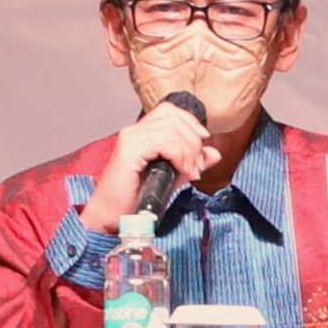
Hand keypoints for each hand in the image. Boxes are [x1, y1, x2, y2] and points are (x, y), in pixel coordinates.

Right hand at [81, 101, 221, 233]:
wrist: (112, 216)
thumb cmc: (136, 198)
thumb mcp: (172, 176)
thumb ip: (192, 162)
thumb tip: (215, 153)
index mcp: (141, 132)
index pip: (170, 110)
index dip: (190, 122)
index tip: (203, 141)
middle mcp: (134, 130)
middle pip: (175, 120)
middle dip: (194, 142)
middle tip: (197, 166)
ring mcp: (130, 138)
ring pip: (172, 131)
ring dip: (189, 152)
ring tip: (190, 172)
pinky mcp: (129, 151)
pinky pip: (164, 143)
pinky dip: (179, 156)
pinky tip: (182, 172)